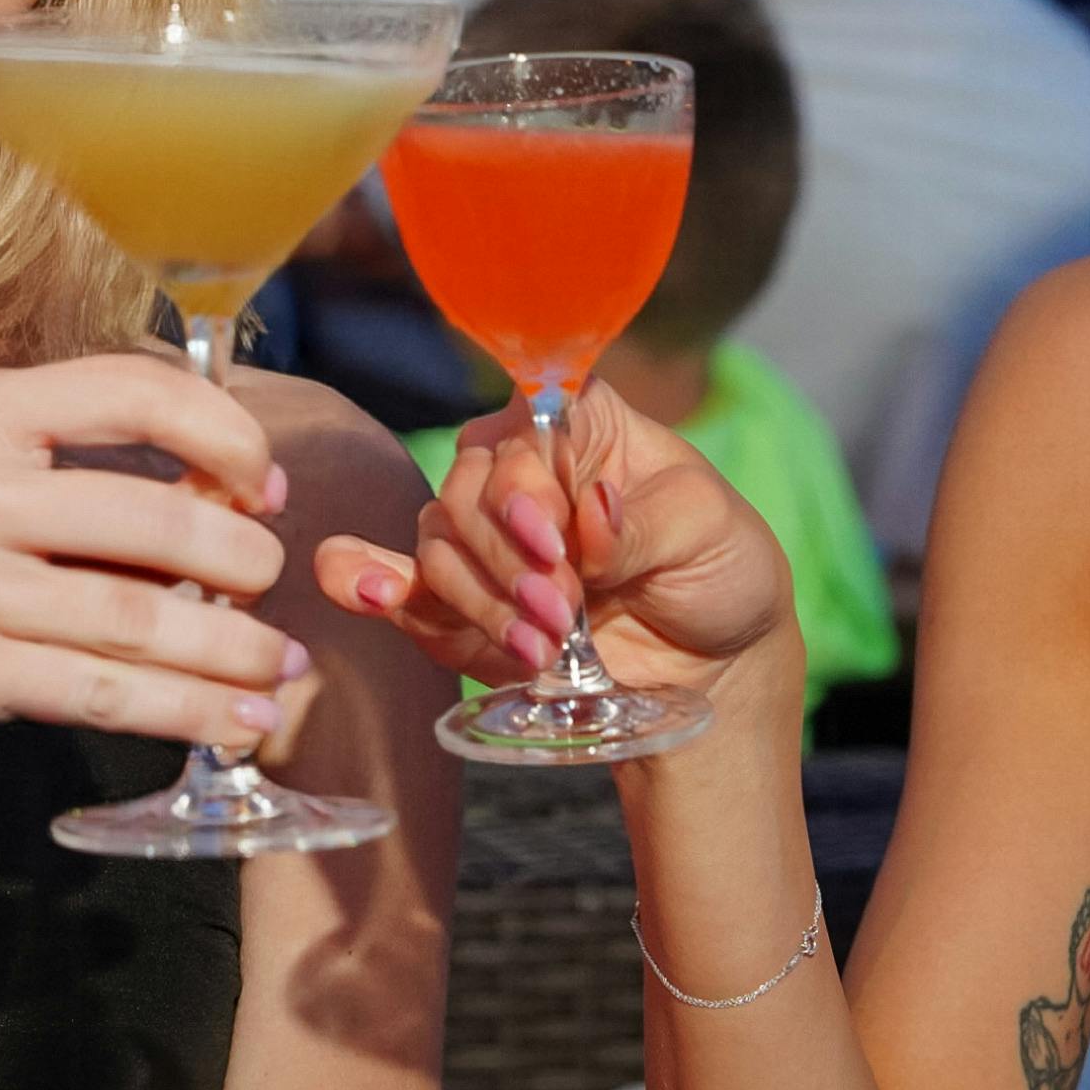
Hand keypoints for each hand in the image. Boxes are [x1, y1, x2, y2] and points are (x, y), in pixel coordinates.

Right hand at [0, 353, 304, 804]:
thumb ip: (88, 477)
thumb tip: (240, 496)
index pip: (129, 389)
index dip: (223, 435)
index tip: (264, 486)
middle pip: (147, 517)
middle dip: (241, 558)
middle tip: (273, 585)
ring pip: (136, 617)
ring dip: (231, 648)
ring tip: (279, 667)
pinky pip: (105, 691)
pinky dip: (189, 710)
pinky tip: (240, 720)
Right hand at [314, 377, 797, 736]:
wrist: (710, 664)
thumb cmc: (717, 568)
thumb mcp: (704, 533)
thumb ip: (640, 526)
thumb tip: (590, 508)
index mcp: (582, 425)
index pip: (524, 426)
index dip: (524, 484)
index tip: (557, 546)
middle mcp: (523, 471)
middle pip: (469, 491)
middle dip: (508, 560)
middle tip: (562, 612)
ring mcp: (488, 536)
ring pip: (439, 546)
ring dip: (481, 600)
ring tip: (541, 649)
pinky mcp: (465, 601)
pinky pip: (402, 587)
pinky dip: (374, 587)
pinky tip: (372, 594)